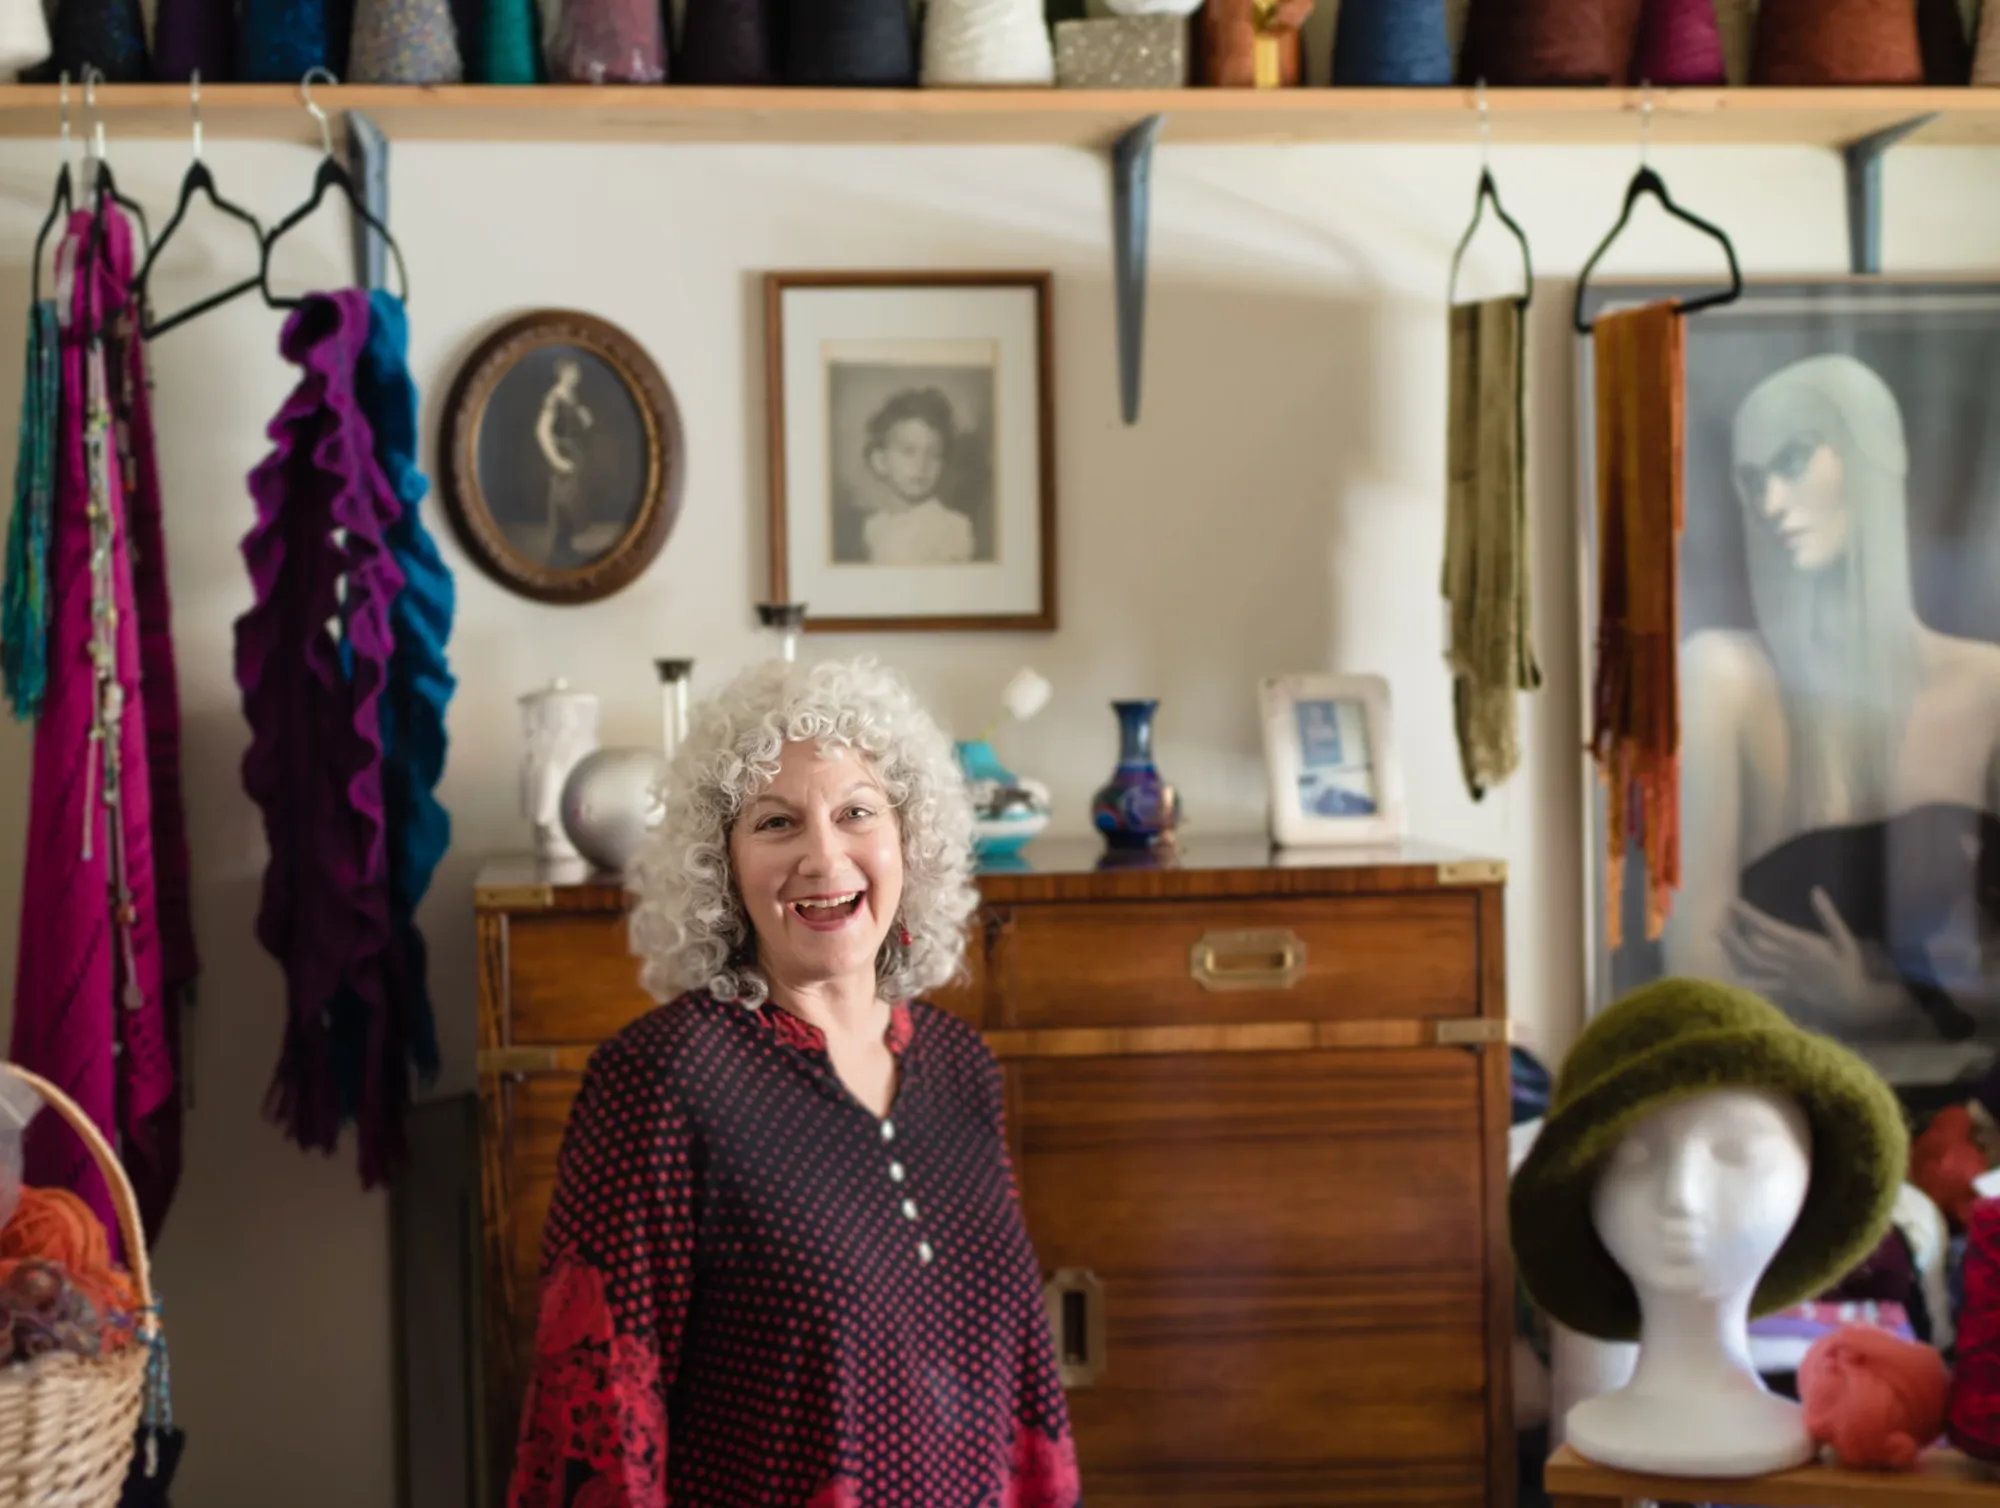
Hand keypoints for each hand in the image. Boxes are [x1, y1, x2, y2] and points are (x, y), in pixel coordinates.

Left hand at [1721, 888, 1892, 1032]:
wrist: (1854, 1001)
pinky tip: (1727, 968)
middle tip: (1719, 917)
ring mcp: (1784, 977)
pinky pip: (1758, 985)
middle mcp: (1789, 961)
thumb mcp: (1845, 939)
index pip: (1768, 927)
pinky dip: (1742, 977)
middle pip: (1754, 946)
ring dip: (1733, 950)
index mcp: (1802, 945)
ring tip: (1719, 935)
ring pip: (1752, 964)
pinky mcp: (1783, 990)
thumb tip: (1816, 890)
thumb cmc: (1850, 967)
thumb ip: (1829, 915)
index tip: (1732, 903)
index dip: (1748, 915)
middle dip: (1734, 932)